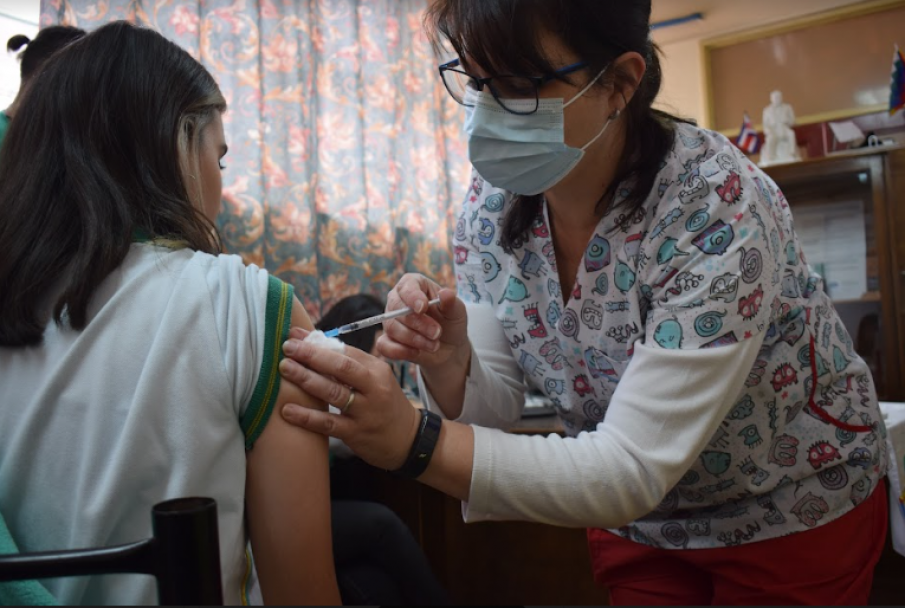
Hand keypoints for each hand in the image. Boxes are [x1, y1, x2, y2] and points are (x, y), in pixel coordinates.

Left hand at [279, 329, 420, 470]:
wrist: (406, 439)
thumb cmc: (383, 404)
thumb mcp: (374, 380)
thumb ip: (348, 364)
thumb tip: (313, 342)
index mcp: (377, 370)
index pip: (346, 351)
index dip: (318, 342)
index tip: (295, 335)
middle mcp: (374, 388)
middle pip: (342, 367)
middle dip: (312, 355)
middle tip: (287, 347)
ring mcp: (366, 412)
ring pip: (333, 392)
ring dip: (306, 379)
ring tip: (284, 369)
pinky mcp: (356, 434)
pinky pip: (328, 424)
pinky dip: (307, 417)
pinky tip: (287, 410)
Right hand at [379, 273, 468, 371]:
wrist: (449, 347)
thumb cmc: (451, 322)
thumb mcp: (456, 312)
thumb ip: (451, 303)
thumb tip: (445, 293)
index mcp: (414, 285)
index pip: (407, 286)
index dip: (412, 296)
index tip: (422, 307)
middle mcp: (398, 300)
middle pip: (396, 308)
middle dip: (418, 323)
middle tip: (437, 333)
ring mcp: (390, 320)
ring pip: (391, 327)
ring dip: (414, 339)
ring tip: (434, 345)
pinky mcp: (388, 340)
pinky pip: (384, 345)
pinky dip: (399, 351)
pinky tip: (417, 353)